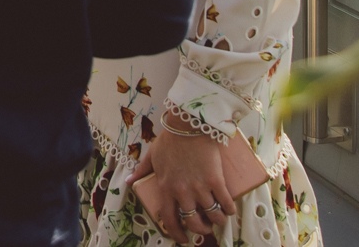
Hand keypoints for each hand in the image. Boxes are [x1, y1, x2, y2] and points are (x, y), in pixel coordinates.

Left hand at [131, 126, 234, 244]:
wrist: (189, 124)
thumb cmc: (170, 140)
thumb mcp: (152, 155)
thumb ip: (142, 171)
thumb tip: (130, 182)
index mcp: (166, 188)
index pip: (170, 220)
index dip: (177, 233)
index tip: (183, 238)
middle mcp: (182, 191)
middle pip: (194, 222)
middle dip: (201, 229)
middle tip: (204, 226)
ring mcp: (200, 187)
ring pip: (212, 216)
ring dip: (217, 221)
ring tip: (218, 218)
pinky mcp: (216, 180)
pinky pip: (225, 203)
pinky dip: (229, 210)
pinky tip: (229, 210)